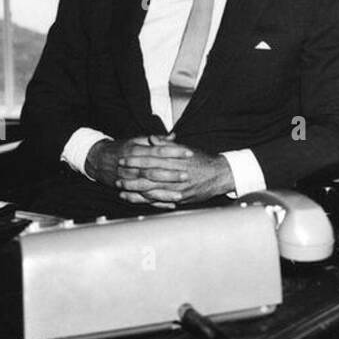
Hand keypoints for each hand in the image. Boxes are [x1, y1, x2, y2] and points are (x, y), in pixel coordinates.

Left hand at [86, 135, 232, 207]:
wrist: (221, 174)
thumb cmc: (203, 160)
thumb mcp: (186, 148)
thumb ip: (167, 145)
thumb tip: (152, 138)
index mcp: (176, 160)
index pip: (151, 159)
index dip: (136, 159)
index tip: (123, 159)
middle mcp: (177, 175)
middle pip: (149, 175)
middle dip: (131, 176)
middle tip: (117, 175)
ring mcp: (179, 188)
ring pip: (153, 190)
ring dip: (135, 190)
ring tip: (121, 189)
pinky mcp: (181, 198)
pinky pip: (161, 200)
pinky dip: (147, 200)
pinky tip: (136, 199)